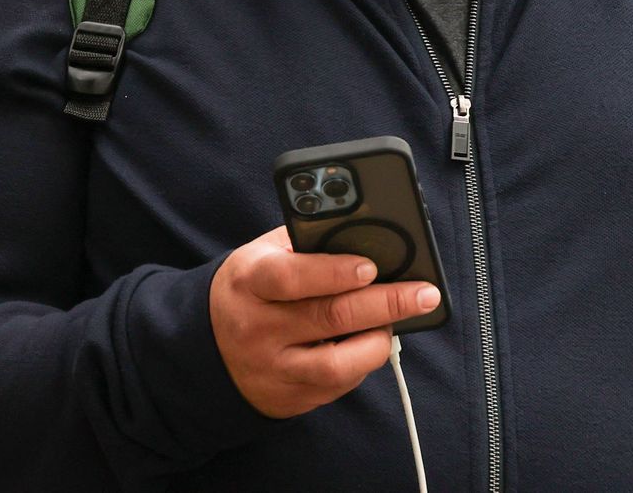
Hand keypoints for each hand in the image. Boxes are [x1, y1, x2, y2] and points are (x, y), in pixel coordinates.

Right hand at [208, 226, 440, 418]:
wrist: (208, 348)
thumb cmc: (249, 291)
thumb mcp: (260, 257)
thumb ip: (303, 245)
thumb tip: (362, 236)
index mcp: (248, 282)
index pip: (291, 277)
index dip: (333, 272)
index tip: (371, 266)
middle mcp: (257, 327)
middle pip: (329, 317)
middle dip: (386, 304)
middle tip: (424, 294)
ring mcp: (274, 367)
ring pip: (338, 362)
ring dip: (378, 341)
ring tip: (393, 325)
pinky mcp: (290, 398)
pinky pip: (338, 385)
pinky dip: (362, 362)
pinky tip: (368, 345)